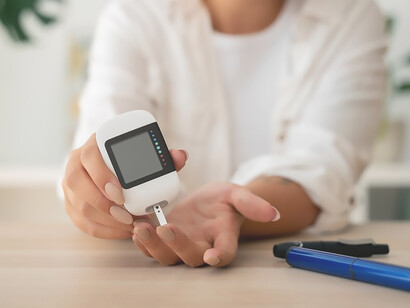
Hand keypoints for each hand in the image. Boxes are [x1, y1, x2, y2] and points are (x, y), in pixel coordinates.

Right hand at [62, 133, 187, 238]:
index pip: (89, 156)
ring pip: (80, 206)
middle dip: (103, 203)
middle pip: (78, 183)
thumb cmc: (129, 160)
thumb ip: (163, 156)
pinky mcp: (71, 204)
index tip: (120, 193)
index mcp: (93, 146)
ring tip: (130, 224)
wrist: (110, 164)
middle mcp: (76, 164)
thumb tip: (180, 156)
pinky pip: (82, 222)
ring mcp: (70, 185)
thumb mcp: (145, 154)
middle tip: (128, 215)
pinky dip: (104, 230)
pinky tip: (122, 231)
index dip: (102, 175)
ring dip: (106, 219)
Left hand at [132, 183, 279, 266]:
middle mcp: (202, 246)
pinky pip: (152, 248)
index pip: (226, 252)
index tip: (213, 256)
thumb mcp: (237, 195)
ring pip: (168, 256)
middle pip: (191, 257)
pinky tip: (135, 226)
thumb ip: (251, 203)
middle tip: (166, 228)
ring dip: (153, 245)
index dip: (220, 255)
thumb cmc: (224, 201)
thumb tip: (273, 212)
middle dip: (178, 245)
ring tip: (141, 227)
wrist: (207, 202)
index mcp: (223, 237)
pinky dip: (142, 241)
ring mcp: (182, 244)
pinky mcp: (165, 239)